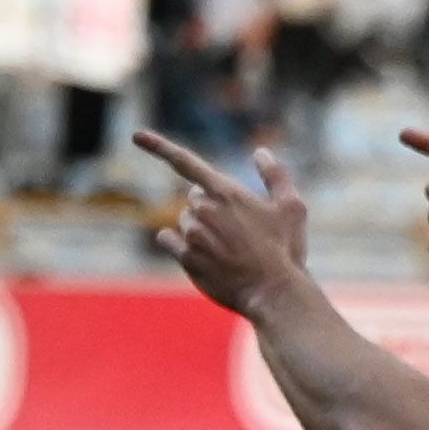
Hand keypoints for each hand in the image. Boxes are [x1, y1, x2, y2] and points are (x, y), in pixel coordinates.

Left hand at [135, 131, 316, 318]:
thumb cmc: (285, 251)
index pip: (185, 162)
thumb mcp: (292, 208)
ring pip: (183, 220)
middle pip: (194, 198)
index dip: (158, 146)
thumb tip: (261, 152)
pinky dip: (177, 244)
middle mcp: (204, 210)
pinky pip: (168, 239)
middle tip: (237, 231)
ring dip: (199, 230)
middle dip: (209, 208)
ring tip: (227, 250)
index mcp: (226, 192)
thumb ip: (276, 175)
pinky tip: (202, 256)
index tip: (136, 136)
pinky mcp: (186, 257)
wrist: (275, 293)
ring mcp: (193, 234)